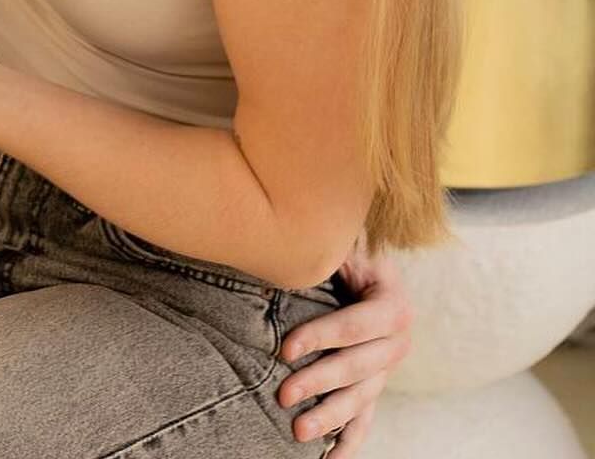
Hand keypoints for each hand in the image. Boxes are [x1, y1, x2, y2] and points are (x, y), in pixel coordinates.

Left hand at [277, 240, 412, 452]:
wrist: (368, 265)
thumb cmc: (348, 250)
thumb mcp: (343, 244)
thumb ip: (326, 251)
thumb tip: (288, 250)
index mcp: (392, 304)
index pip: (355, 326)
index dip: (321, 338)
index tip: (285, 350)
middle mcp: (397, 340)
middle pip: (358, 368)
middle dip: (320, 383)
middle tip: (285, 396)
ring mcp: (387, 367)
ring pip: (361, 398)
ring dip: (331, 418)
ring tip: (298, 433)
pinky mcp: (375, 384)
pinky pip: (366, 416)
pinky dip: (350, 440)